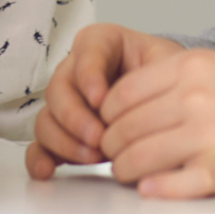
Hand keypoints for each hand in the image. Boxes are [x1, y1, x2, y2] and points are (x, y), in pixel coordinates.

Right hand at [26, 23, 184, 177]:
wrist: (175, 103)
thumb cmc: (173, 80)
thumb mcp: (173, 66)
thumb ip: (164, 73)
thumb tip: (154, 101)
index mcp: (102, 44)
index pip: (87, 50)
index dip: (89, 75)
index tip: (100, 99)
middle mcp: (78, 71)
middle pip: (59, 88)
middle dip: (76, 116)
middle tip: (99, 137)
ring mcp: (68, 103)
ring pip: (48, 117)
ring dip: (65, 139)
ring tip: (93, 157)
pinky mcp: (64, 132)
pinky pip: (42, 143)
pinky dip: (40, 157)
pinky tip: (46, 169)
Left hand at [98, 47, 214, 197]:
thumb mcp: (207, 68)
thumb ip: (162, 80)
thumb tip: (112, 103)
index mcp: (188, 68)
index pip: (122, 94)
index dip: (104, 117)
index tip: (105, 127)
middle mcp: (197, 97)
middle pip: (127, 128)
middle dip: (111, 147)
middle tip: (112, 156)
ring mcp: (212, 133)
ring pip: (143, 156)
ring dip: (125, 170)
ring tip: (127, 174)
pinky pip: (181, 183)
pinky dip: (159, 189)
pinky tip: (148, 189)